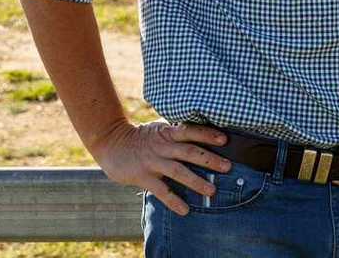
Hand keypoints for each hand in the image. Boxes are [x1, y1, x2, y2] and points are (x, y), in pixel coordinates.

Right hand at [89, 121, 230, 215]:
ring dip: (196, 181)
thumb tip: (204, 135)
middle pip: (189, 152)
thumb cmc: (141, 137)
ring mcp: (152, 161)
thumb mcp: (160, 129)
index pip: (191, 131)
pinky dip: (173, 200)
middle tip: (228, 167)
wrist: (110, 142)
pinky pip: (160, 190)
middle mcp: (162, 146)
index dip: (208, 135)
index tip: (225, 140)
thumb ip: (177, 133)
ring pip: (178, 171)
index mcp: (168, 133)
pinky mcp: (142, 176)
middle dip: (210, 160)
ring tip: (212, 191)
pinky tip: (185, 210)